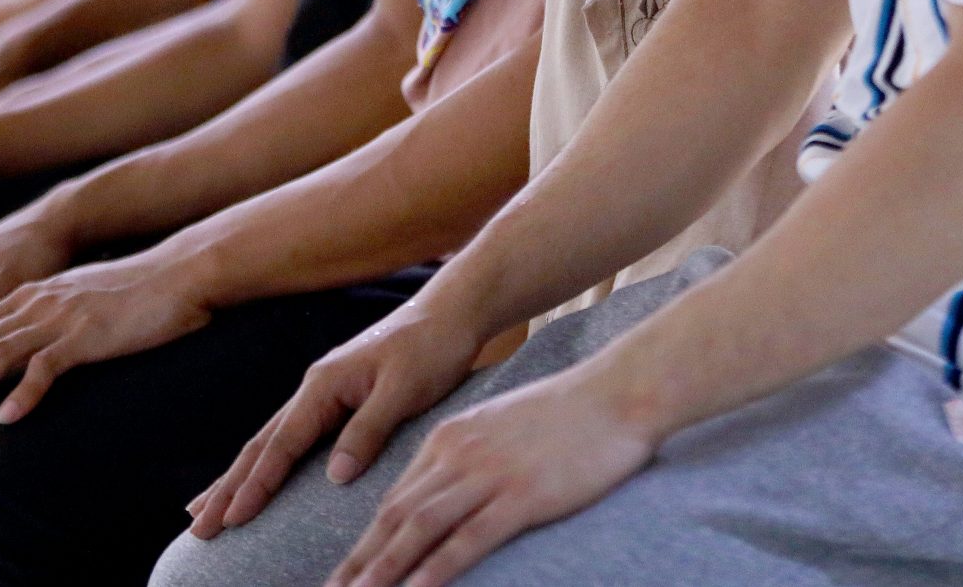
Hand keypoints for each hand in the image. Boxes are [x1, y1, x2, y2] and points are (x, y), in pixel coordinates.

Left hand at [0, 248, 211, 428]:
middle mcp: (36, 303)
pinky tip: (6, 419)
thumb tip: (29, 358)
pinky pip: (47, 365)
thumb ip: (50, 324)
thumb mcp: (81, 303)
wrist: (182, 272)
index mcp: (30, 296)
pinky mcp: (88, 333)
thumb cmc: (138, 294)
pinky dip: (23, 393)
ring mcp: (60, 317)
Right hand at [189, 295, 488, 538]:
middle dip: (228, 488)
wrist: (448, 314)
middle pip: (261, 446)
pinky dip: (265, 462)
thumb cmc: (430, 348)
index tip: (234, 519)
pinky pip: (290, 438)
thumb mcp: (404, 389)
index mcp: (324, 385)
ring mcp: (321, 393)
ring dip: (237, 478)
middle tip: (198, 528)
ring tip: (204, 508)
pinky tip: (255, 476)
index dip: (257, 484)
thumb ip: (368, 430)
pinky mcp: (335, 399)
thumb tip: (335, 476)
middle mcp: (313, 389)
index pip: (283, 444)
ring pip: (269, 443)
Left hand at [323, 366, 657, 586]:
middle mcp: (457, 455)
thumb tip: (448, 492)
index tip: (346, 570)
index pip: (395, 497)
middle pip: (395, 516)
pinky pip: (468, 539)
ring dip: (384, 570)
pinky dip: (436, 569)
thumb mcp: (501, 427)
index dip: (366, 540)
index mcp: (449, 437)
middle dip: (360, 561)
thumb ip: (469, 457)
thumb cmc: (567, 414)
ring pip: (420, 529)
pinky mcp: (520, 496)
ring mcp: (487, 475)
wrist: (615, 393)